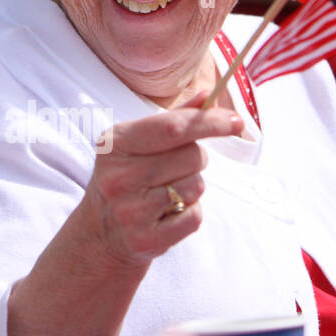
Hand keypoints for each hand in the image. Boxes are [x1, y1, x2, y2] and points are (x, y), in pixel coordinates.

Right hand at [78, 95, 242, 267]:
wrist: (100, 234)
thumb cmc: (127, 178)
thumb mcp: (138, 144)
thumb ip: (175, 119)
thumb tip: (210, 96)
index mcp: (116, 144)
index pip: (173, 128)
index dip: (209, 122)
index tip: (236, 121)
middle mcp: (119, 176)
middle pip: (192, 156)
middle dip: (197, 159)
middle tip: (176, 169)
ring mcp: (131, 211)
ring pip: (196, 186)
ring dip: (191, 188)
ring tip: (165, 193)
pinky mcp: (145, 239)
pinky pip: (194, 217)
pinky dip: (189, 214)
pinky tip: (166, 215)